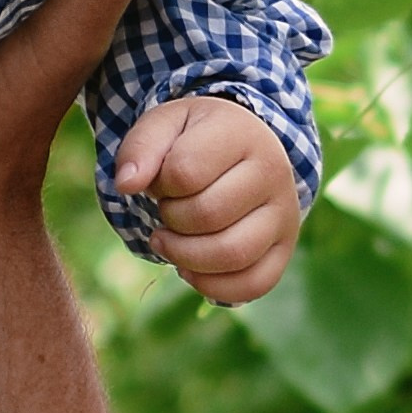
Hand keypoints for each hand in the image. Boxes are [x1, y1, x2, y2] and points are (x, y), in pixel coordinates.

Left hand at [113, 95, 301, 304]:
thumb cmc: (196, 139)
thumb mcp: (165, 125)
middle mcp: (273, 173)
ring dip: (185, 257)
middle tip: (166, 211)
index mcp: (241, 134)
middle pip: (208, 216)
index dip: (160, 184)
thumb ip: (140, 148)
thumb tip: (126, 185)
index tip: (162, 180)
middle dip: (171, 220)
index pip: (185, 172)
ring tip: (169, 243)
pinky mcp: (284, 249)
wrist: (243, 149)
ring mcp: (284, 214)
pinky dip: (213, 287)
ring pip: (232, 254)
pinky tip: (189, 270)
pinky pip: (254, 284)